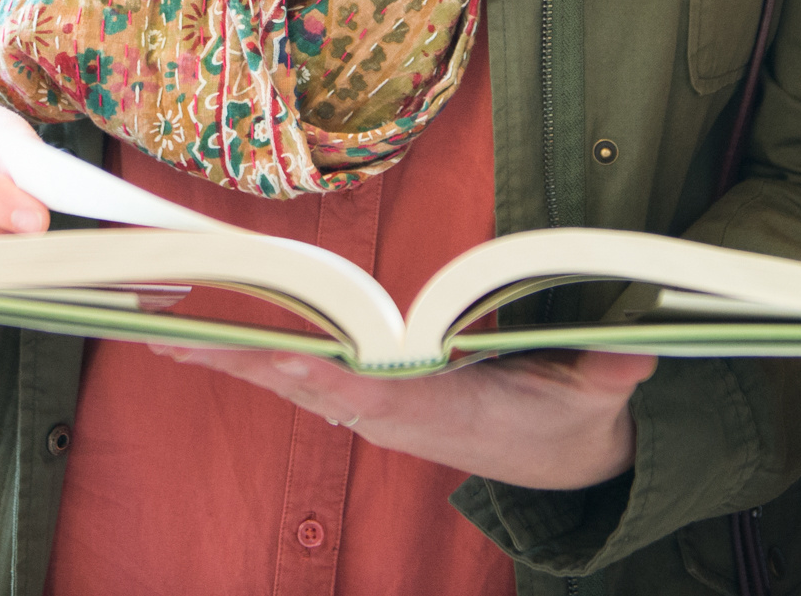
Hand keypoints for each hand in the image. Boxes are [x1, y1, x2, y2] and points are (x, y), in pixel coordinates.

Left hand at [149, 343, 654, 491]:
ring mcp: (378, 411)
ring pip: (295, 382)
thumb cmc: (570, 420)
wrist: (562, 464)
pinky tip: (204, 346)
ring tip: (165, 337)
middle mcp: (396, 414)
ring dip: (233, 359)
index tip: (291, 361)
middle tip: (179, 343)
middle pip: (312, 386)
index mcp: (444, 412)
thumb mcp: (595, 401)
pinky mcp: (371, 402)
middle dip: (248, 364)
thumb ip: (607, 379)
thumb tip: (635, 357)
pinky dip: (253, 358)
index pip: (379, 393)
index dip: (335, 377)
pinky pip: (302, 377)